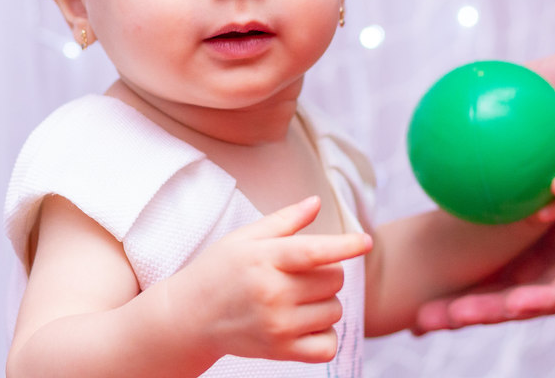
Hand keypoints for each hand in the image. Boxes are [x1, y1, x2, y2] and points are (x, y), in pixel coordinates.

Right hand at [171, 196, 372, 362]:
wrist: (189, 317)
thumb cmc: (218, 270)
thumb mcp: (244, 237)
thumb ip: (285, 220)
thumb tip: (316, 202)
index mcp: (265, 259)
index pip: (314, 251)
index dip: (345, 245)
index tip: (365, 241)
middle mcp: (273, 293)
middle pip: (333, 280)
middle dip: (328, 273)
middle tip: (302, 274)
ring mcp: (278, 325)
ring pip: (334, 310)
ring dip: (326, 303)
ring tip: (298, 298)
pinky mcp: (281, 351)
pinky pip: (328, 345)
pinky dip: (326, 334)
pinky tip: (307, 323)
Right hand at [415, 24, 554, 329]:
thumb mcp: (540, 82)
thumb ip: (498, 100)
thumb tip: (442, 108)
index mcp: (554, 195)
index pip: (499, 246)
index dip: (460, 270)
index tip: (416, 283)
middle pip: (518, 279)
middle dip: (473, 306)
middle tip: (425, 317)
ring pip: (549, 288)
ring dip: (504, 308)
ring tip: (460, 315)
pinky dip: (552, 294)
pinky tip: (519, 302)